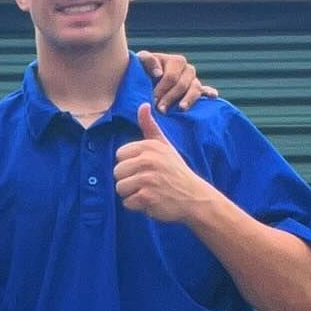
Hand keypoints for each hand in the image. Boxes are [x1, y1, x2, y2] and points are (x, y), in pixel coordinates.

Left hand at [114, 104, 212, 222]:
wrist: (194, 196)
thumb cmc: (175, 170)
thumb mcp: (164, 145)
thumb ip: (150, 127)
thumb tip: (142, 105)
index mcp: (150, 146)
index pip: (120, 155)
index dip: (129, 164)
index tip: (144, 168)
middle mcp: (148, 160)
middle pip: (117, 172)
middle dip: (128, 180)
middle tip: (147, 181)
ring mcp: (147, 179)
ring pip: (119, 188)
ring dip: (131, 194)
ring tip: (148, 191)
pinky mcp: (147, 196)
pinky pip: (127, 203)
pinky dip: (137, 206)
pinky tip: (151, 201)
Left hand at [134, 50, 217, 111]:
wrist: (145, 80)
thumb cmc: (142, 70)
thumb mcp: (140, 62)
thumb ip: (147, 60)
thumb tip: (159, 73)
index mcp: (176, 61)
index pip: (171, 77)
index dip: (161, 89)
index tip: (152, 100)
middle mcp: (188, 70)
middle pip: (182, 85)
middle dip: (170, 98)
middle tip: (160, 110)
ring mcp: (194, 81)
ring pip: (195, 89)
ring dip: (188, 99)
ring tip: (181, 108)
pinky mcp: (197, 91)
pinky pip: (206, 91)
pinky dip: (210, 93)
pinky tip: (212, 96)